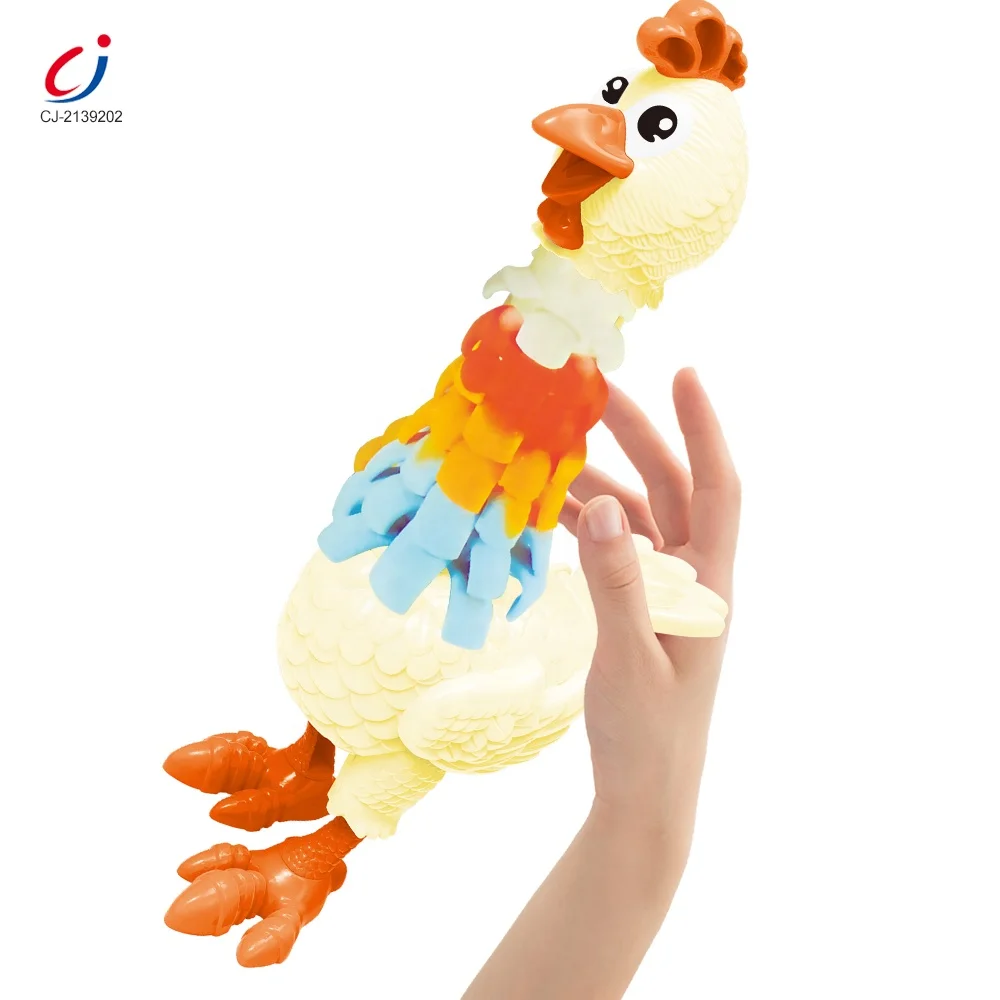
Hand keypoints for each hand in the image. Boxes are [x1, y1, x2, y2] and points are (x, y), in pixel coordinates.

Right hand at [559, 369, 740, 854]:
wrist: (644, 794)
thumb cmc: (648, 735)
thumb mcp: (629, 657)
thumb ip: (617, 582)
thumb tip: (602, 506)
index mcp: (709, 584)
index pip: (717, 487)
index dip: (703, 428)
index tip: (685, 373)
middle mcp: (692, 578)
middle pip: (668, 488)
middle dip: (634, 438)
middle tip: (590, 395)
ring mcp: (663, 593)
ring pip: (633, 516)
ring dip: (595, 483)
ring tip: (547, 454)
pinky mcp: (634, 610)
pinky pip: (610, 550)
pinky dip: (581, 525)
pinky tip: (545, 511)